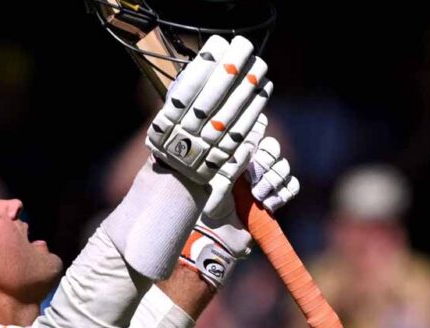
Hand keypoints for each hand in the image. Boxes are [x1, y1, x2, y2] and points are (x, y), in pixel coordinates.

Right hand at [146, 35, 272, 184]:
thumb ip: (180, 94)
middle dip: (229, 71)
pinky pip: (240, 131)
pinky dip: (254, 109)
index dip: (204, 67)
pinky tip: (264, 88)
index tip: (219, 44)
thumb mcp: (166, 116)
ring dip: (247, 88)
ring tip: (259, 65)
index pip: (187, 90)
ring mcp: (204, 149)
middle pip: (211, 100)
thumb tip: (203, 64)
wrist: (174, 181)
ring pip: (229, 115)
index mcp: (166, 123)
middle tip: (244, 47)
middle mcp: (184, 136)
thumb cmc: (172, 139)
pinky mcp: (221, 159)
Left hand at [179, 114, 299, 288]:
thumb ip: (233, 163)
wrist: (217, 236)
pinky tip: (267, 206)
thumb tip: (250, 145)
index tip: (252, 146)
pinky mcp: (274, 197)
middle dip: (266, 162)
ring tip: (257, 197)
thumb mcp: (216, 182)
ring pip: (283, 167)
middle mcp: (250, 164)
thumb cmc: (208, 207)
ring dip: (273, 182)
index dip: (258, 133)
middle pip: (272, 147)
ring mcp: (263, 180)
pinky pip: (291, 186)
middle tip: (252, 180)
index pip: (254, 132)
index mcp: (234, 155)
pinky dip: (283, 194)